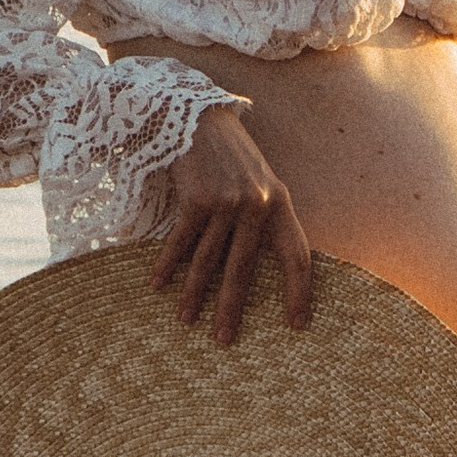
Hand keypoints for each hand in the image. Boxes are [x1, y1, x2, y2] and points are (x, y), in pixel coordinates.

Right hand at [150, 110, 313, 346]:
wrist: (197, 117)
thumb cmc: (230, 156)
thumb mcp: (260, 182)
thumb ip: (265, 217)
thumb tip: (261, 266)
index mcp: (280, 204)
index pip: (297, 256)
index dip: (299, 292)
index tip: (297, 324)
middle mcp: (257, 205)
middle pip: (245, 269)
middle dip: (231, 308)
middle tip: (223, 340)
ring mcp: (227, 202)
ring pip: (208, 261)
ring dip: (194, 294)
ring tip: (185, 322)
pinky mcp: (197, 198)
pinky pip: (180, 241)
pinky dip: (166, 264)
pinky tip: (157, 284)